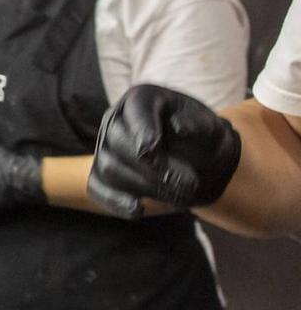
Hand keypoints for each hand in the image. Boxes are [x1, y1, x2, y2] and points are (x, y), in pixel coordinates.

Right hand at [89, 84, 240, 218]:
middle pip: (118, 142)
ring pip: (109, 168)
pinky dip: (115, 201)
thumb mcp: (212, 127)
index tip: (154, 148)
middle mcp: (115, 120)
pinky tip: (139, 210)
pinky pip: (98, 189)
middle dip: (153, 167)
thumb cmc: (204, 139)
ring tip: (181, 197)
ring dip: (145, 186)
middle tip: (190, 184)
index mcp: (141, 99)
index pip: (134, 110)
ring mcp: (104, 148)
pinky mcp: (101, 175)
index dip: (141, 130)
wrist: (199, 160)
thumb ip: (200, 126)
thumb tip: (178, 128)